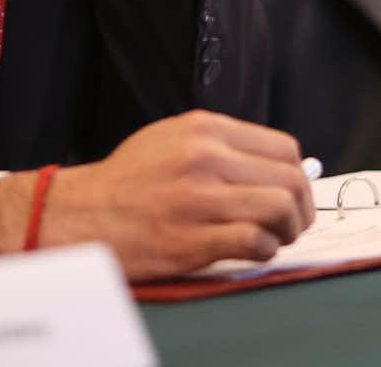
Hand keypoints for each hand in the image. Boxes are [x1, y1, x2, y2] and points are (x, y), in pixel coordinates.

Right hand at [0, 112, 313, 279]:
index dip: (297, 176)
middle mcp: (205, 158)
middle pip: (289, 180)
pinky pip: (254, 242)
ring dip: (286, 231)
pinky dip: (264, 250)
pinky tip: (250, 251)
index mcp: (204, 129)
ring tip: (272, 238)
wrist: (79, 214)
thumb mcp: (172, 137)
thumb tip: (275, 164)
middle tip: (292, 224)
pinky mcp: (190, 239)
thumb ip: (221, 144)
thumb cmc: (127, 181)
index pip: (284, 148)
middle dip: (301, 208)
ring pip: (279, 211)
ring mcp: (198, 199)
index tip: (292, 194)